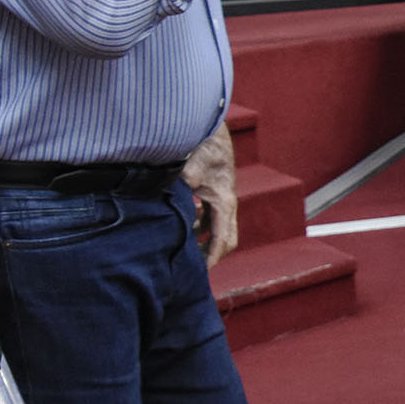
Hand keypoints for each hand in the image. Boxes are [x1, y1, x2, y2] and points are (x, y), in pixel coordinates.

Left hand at [182, 123, 238, 266]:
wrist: (213, 129)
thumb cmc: (207, 145)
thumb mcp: (195, 161)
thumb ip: (186, 178)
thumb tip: (178, 189)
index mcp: (225, 201)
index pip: (223, 239)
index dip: (212, 258)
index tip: (200, 274)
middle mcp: (226, 203)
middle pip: (225, 240)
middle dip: (210, 257)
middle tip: (190, 271)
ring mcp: (221, 199)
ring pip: (217, 230)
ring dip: (203, 244)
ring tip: (184, 256)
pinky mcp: (214, 193)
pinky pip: (209, 219)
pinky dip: (198, 229)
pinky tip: (181, 229)